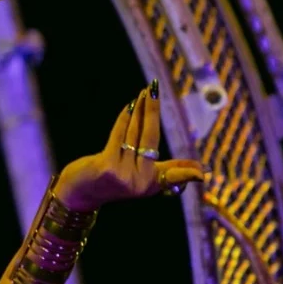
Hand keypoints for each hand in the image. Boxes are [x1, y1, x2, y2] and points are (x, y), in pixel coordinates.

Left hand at [54, 81, 205, 210]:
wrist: (80, 194)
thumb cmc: (115, 181)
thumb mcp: (144, 179)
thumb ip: (170, 172)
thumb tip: (202, 171)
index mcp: (151, 185)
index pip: (174, 175)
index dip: (187, 172)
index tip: (203, 175)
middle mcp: (140, 183)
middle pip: (151, 140)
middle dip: (153, 112)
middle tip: (156, 89)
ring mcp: (123, 176)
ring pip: (134, 135)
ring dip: (139, 109)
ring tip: (145, 91)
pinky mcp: (107, 167)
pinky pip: (119, 137)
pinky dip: (125, 119)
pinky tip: (130, 105)